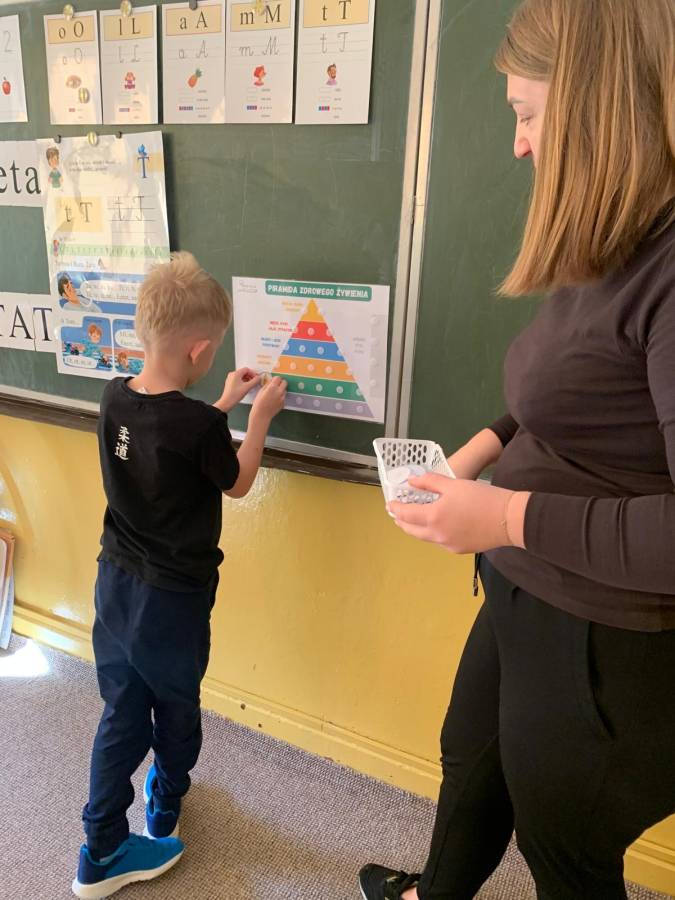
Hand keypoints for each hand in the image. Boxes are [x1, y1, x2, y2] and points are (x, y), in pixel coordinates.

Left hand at [217, 368, 260, 411]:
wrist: (227, 402)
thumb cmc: (234, 395)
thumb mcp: (247, 387)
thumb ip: (255, 381)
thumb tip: (258, 378)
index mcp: (235, 374)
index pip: (246, 369)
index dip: (253, 373)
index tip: (256, 378)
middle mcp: (232, 375)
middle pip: (244, 372)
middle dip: (250, 377)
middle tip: (254, 381)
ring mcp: (230, 379)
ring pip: (241, 376)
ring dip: (247, 380)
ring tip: (251, 385)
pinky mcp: (230, 383)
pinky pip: (238, 380)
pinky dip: (243, 382)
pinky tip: (246, 387)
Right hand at [250, 376, 286, 422]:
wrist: (261, 415)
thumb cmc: (258, 403)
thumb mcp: (261, 391)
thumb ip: (267, 385)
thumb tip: (271, 381)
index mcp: (272, 387)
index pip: (278, 378)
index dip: (276, 379)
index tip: (274, 380)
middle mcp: (279, 392)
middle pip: (285, 382)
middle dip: (281, 382)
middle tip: (276, 385)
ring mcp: (282, 398)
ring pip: (285, 390)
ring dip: (281, 390)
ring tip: (274, 394)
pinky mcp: (283, 403)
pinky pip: (283, 397)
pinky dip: (280, 397)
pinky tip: (275, 400)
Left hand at [389, 474, 529, 553]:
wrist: (509, 519)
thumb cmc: (481, 497)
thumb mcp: (454, 484)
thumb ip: (430, 482)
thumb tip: (412, 482)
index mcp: (433, 517)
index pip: (405, 514)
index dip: (396, 508)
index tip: (390, 503)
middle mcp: (436, 535)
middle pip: (411, 530)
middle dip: (401, 521)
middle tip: (397, 514)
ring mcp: (447, 545)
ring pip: (425, 537)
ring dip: (416, 528)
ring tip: (413, 520)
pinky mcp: (459, 550)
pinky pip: (439, 542)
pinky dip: (431, 534)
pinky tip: (436, 526)